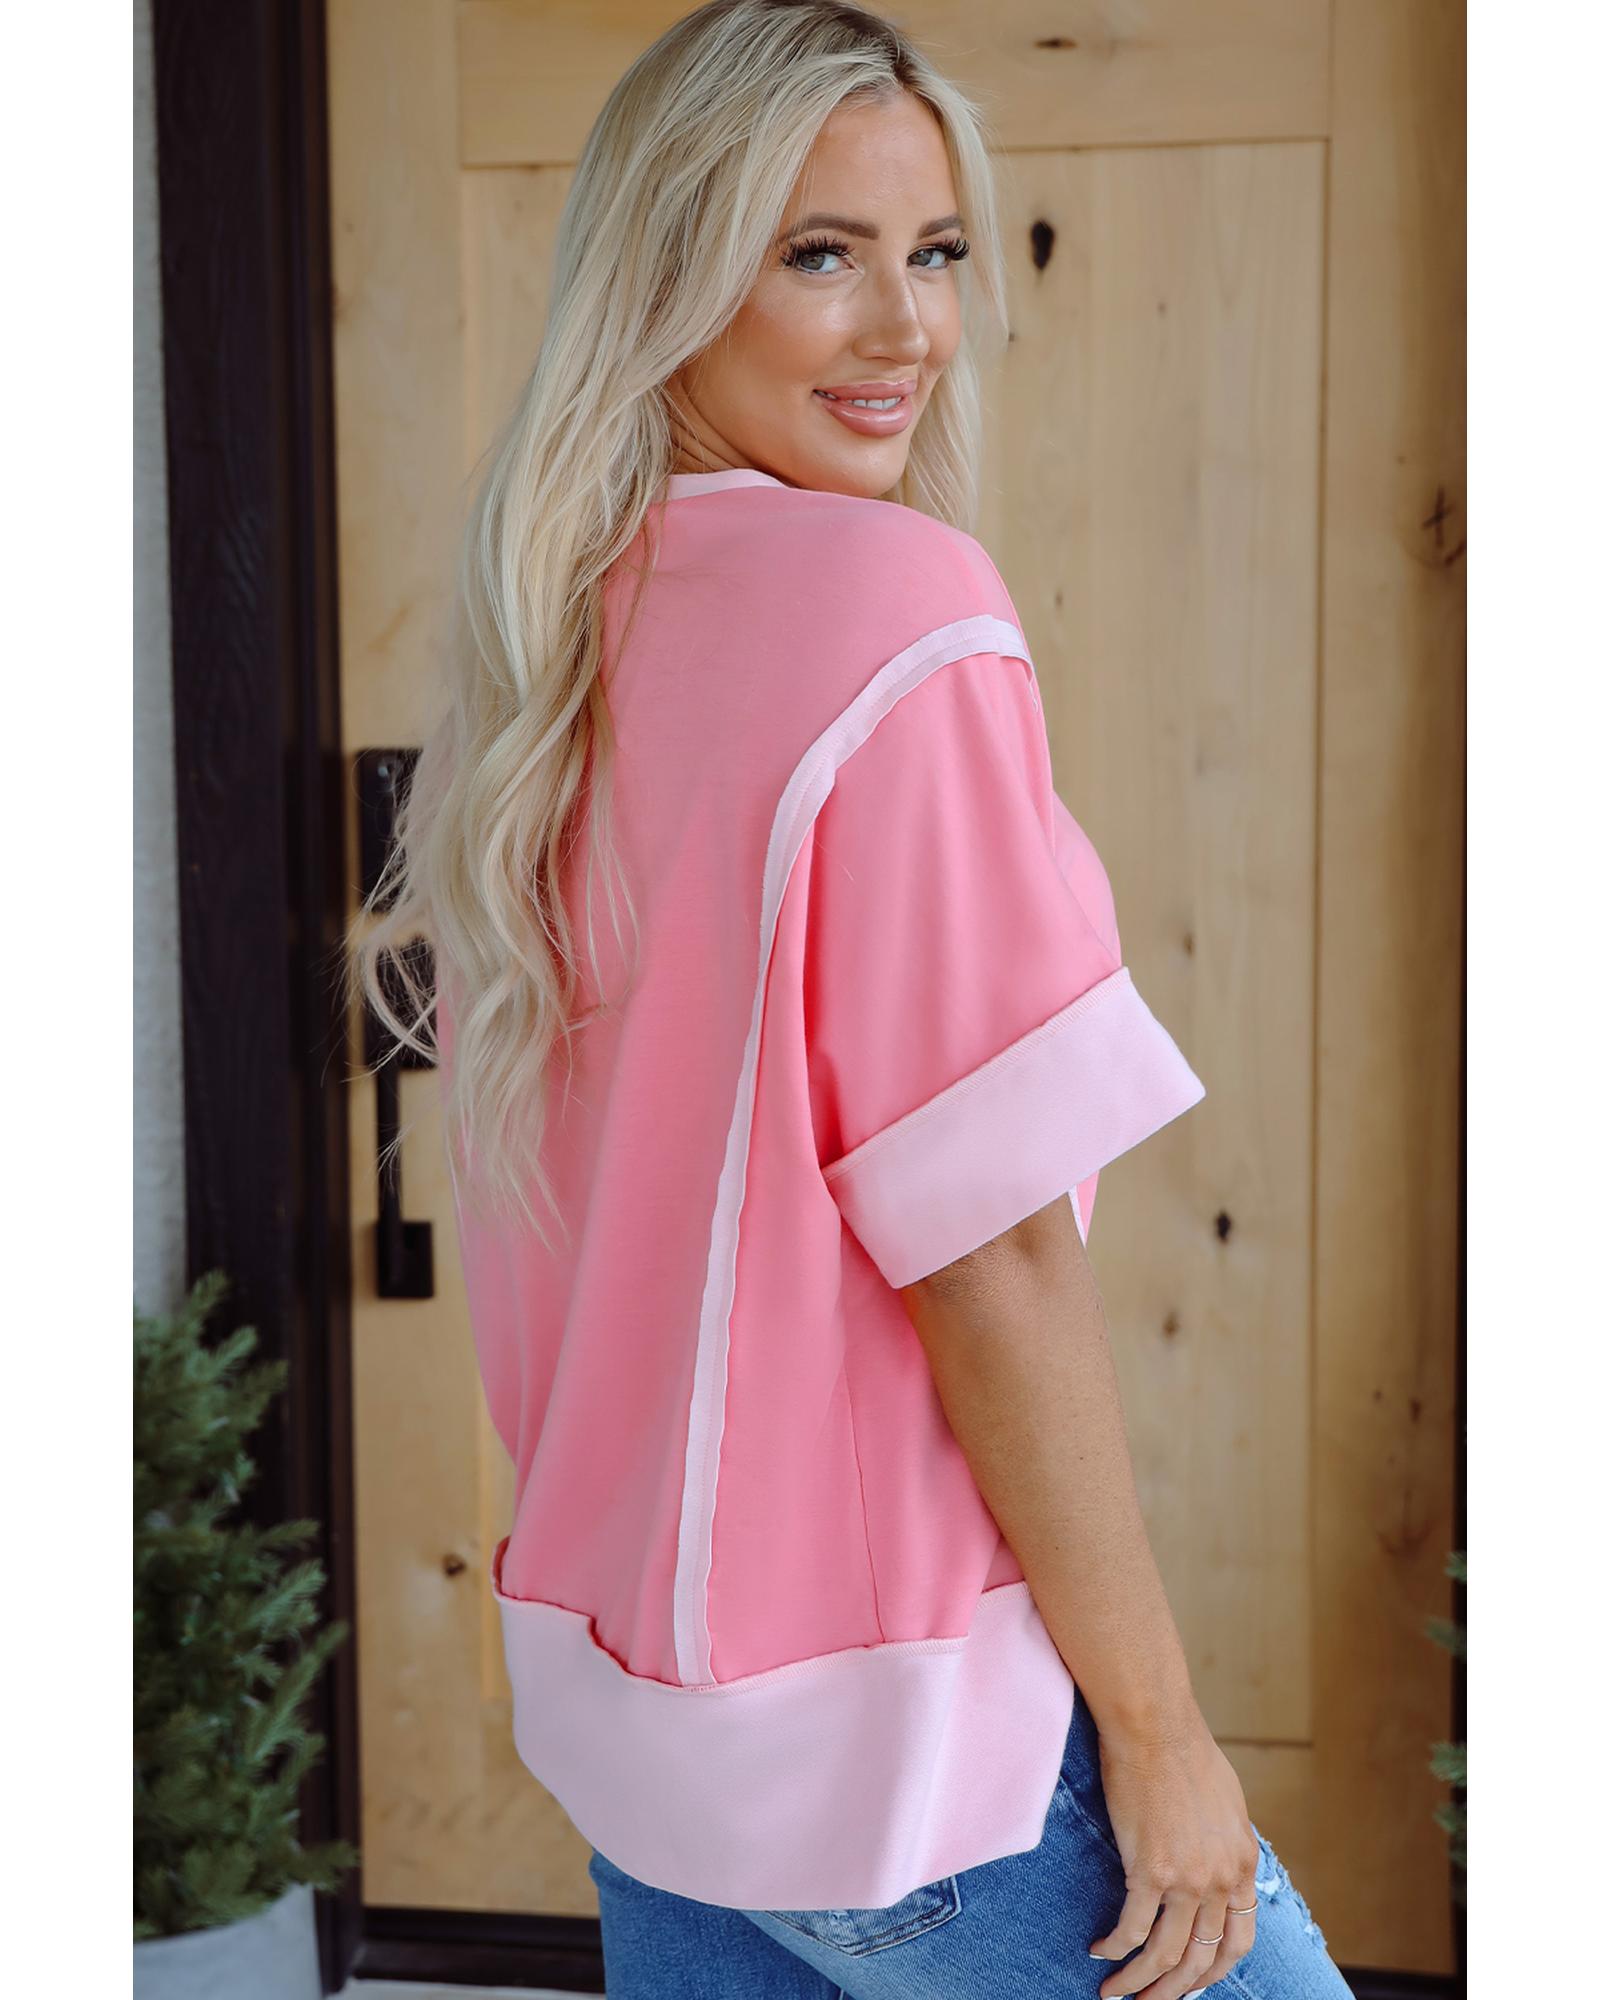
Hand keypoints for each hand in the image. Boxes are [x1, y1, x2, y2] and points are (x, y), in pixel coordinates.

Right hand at [1087, 1701, 1259, 1997]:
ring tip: (1116, 1993)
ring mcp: (1188, 1879)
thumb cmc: (1183, 1750)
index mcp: (1243, 1863)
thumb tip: (1215, 1863)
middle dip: (1174, 1991)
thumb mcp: (1226, 1803)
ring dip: (1139, 1983)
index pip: (1239, 1941)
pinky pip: (1132, 1928)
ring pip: (1165, 1955)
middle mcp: (1221, 1879)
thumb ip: (1224, 1843)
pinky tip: (1099, 1949)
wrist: (1155, 1725)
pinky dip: (1114, 1948)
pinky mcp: (1150, 1870)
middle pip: (1202, 1960)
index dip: (1213, 1971)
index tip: (1192, 1983)